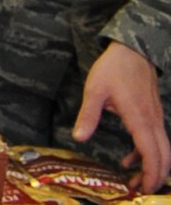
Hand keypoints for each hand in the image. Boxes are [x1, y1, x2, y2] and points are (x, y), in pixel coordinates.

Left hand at [75, 41, 167, 191]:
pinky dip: (146, 153)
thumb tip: (79, 137)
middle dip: (155, 176)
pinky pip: (155, 140)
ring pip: (162, 149)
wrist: (132, 50)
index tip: (144, 189)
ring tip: (135, 181)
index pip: (152, 154)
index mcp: (140, 119)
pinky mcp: (152, 115)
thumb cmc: (114, 68)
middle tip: (141, 191)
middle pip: (163, 156)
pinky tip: (130, 159)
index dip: (151, 174)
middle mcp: (153, 121)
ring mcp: (155, 118)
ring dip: (152, 166)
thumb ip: (88, 115)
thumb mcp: (95, 90)